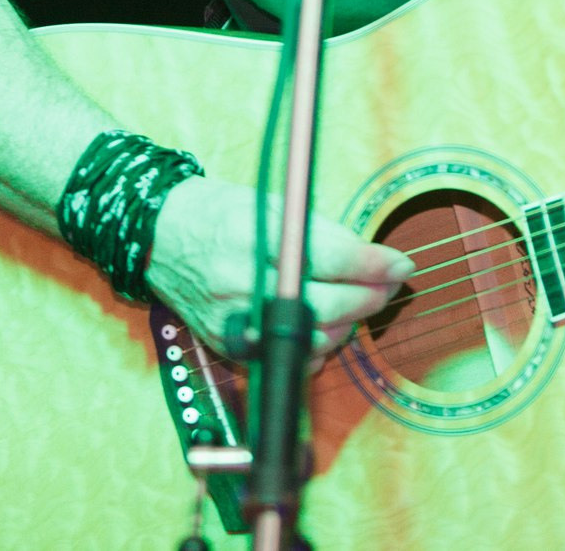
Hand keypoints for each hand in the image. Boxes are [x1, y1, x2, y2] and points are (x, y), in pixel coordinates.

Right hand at [143, 176, 413, 360]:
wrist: (160, 236)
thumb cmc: (222, 213)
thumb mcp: (274, 206)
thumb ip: (324, 234)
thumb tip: (374, 260)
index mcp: (257, 238)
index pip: (332, 257)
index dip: (375, 264)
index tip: (403, 264)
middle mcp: (245, 284)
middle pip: (329, 305)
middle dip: (370, 296)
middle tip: (389, 284)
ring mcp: (236, 321)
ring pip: (315, 338)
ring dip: (347, 322)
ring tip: (355, 299)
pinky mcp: (230, 346)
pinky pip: (288, 358)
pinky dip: (315, 345)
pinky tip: (322, 323)